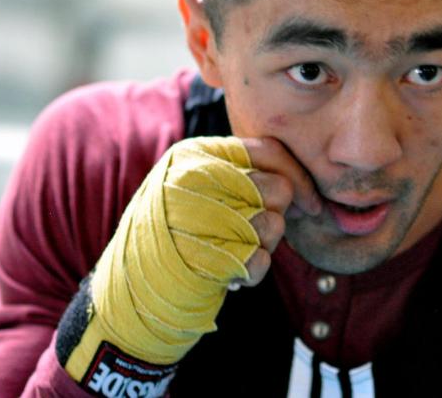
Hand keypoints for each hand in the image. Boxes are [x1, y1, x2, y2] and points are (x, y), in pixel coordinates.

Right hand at [59, 136, 321, 385]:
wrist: (131, 293)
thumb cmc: (176, 235)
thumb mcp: (199, 189)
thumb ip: (241, 175)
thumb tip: (300, 183)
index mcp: (193, 155)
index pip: (268, 149)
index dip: (297, 175)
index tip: (310, 203)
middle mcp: (191, 180)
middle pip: (277, 188)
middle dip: (279, 215)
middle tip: (257, 231)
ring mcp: (193, 219)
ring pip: (273, 225)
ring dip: (265, 246)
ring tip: (237, 250)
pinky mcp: (200, 259)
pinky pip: (260, 261)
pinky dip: (253, 273)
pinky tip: (231, 274)